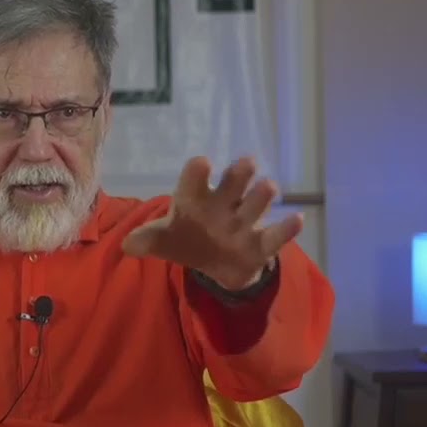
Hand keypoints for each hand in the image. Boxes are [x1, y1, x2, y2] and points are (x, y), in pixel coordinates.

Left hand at [121, 156, 302, 289]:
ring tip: (269, 187)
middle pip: (234, 183)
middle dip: (239, 174)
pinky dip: (287, 229)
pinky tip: (297, 219)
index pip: (195, 179)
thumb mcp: (164, 242)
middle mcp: (223, 204)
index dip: (198, 172)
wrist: (215, 265)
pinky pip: (276, 236)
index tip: (202, 164)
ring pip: (256, 204)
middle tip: (247, 162)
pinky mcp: (261, 245)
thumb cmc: (187, 240)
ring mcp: (244, 223)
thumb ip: (148, 241)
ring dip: (262, 196)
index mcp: (196, 198)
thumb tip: (128, 245)